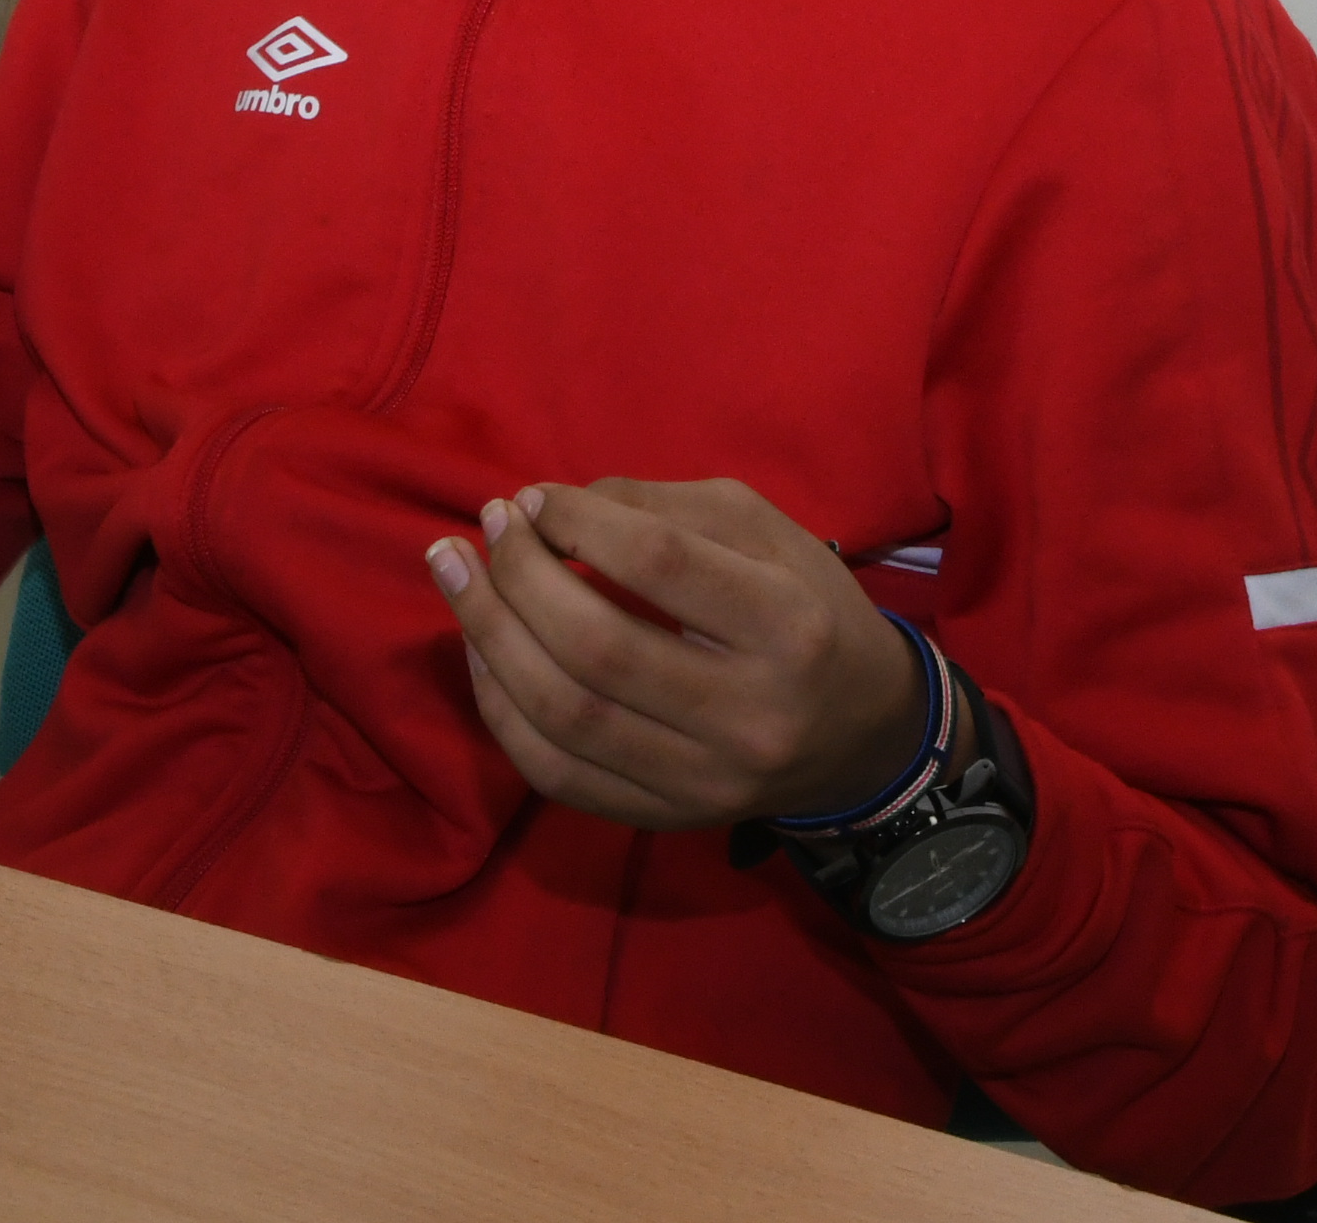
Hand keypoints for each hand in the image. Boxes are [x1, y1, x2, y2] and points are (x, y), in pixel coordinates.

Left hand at [424, 478, 925, 830]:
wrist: (861, 738)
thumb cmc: (805, 610)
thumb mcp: (763, 530)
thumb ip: (660, 504)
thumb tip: (549, 505)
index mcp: (788, 625)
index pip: (659, 564)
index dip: (578, 521)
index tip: (533, 498)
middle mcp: (748, 714)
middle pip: (598, 647)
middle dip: (519, 577)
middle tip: (487, 528)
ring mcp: (702, 781)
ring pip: (564, 715)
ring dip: (490, 635)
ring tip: (456, 575)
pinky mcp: (664, 818)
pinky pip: (554, 772)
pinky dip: (501, 707)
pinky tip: (480, 650)